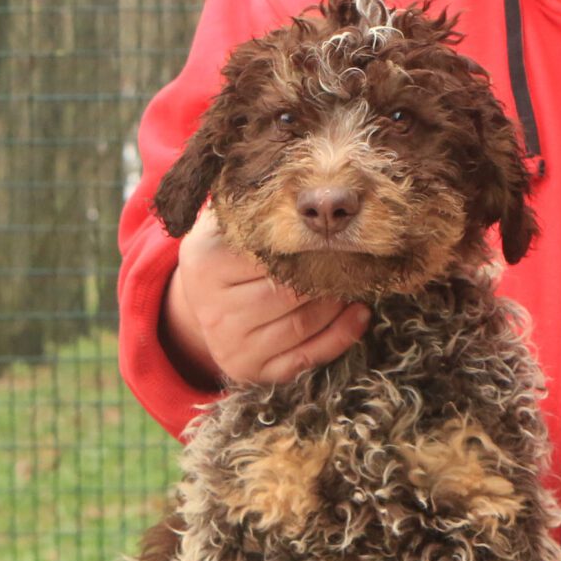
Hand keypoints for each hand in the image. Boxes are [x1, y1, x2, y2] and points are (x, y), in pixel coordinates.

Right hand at [160, 208, 371, 385]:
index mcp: (205, 262)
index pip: (270, 253)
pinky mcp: (250, 371)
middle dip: (328, 274)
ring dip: (338, 304)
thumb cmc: (227, 253)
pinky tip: (359, 315)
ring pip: (303, 324)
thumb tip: (314, 188)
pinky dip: (340, 336)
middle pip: (290, 292)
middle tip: (356, 258)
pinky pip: (306, 357)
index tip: (336, 231)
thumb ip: (256, 207)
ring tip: (356, 282)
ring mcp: (232, 345)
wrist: (201, 303)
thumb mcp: (226, 222)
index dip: (309, 243)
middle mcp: (214, 309)